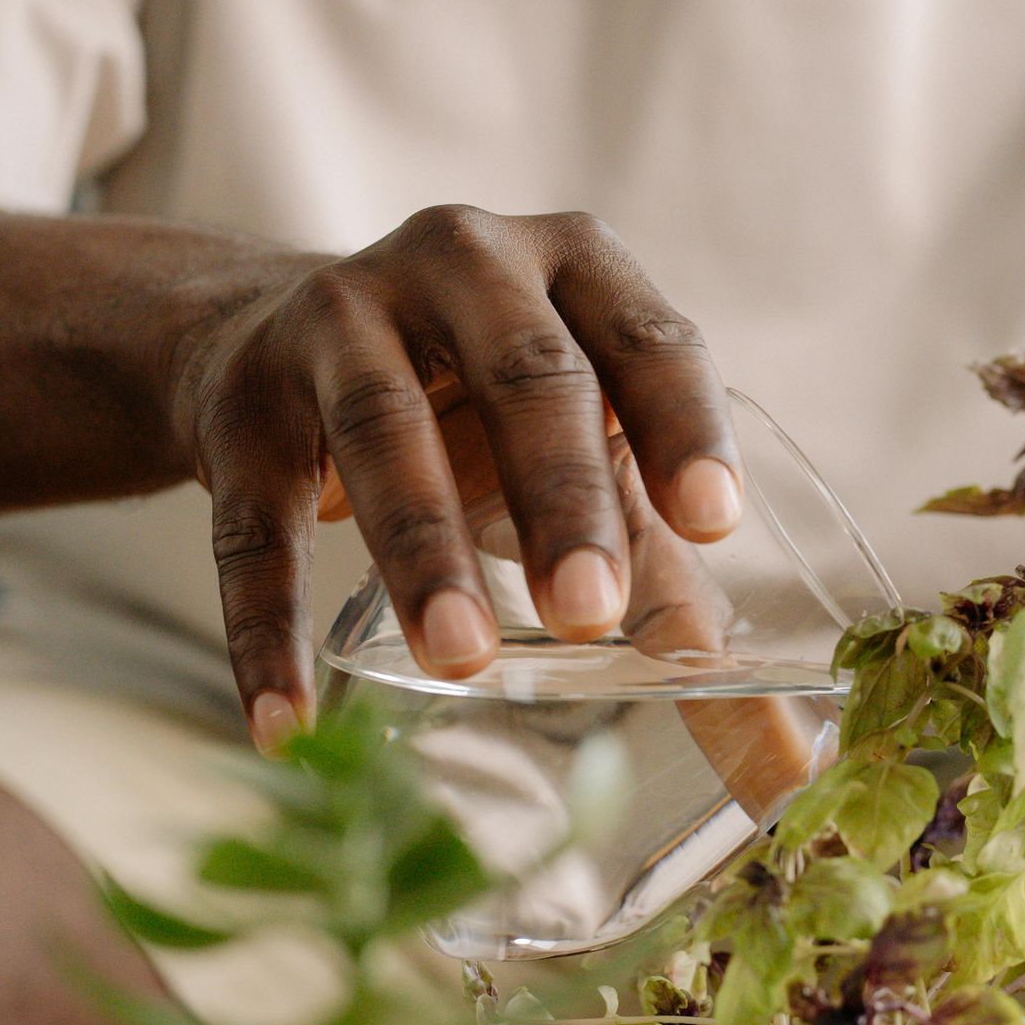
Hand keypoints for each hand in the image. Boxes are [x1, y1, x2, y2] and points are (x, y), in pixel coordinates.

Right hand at [169, 206, 741, 746]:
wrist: (263, 338)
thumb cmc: (474, 416)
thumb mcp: (584, 468)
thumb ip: (677, 600)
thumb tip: (783, 764)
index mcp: (576, 265)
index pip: (650, 340)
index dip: (685, 426)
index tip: (715, 525)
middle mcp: (462, 261)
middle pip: (525, 375)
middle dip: (562, 496)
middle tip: (591, 610)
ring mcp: (340, 318)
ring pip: (384, 432)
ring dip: (423, 549)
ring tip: (460, 658)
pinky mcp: (242, 400)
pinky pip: (255, 524)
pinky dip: (266, 632)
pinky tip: (286, 723)